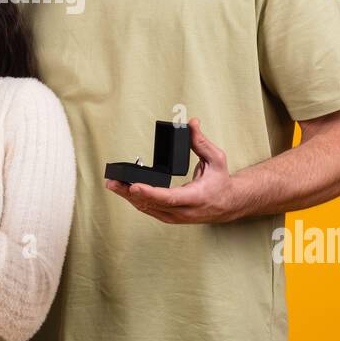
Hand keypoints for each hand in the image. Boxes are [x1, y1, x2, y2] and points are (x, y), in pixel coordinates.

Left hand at [104, 117, 243, 222]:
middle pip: (152, 204)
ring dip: (128, 197)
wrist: (227, 204)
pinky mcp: (169, 217)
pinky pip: (149, 210)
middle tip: (112, 183)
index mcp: (196, 197)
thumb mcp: (216, 159)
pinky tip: (124, 191)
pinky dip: (136, 200)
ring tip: (112, 184)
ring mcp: (175, 217)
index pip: (169, 197)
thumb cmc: (220, 180)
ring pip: (147, 209)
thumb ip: (201, 142)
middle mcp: (184, 211)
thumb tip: (192, 123)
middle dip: (129, 193)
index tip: (134, 186)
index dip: (150, 193)